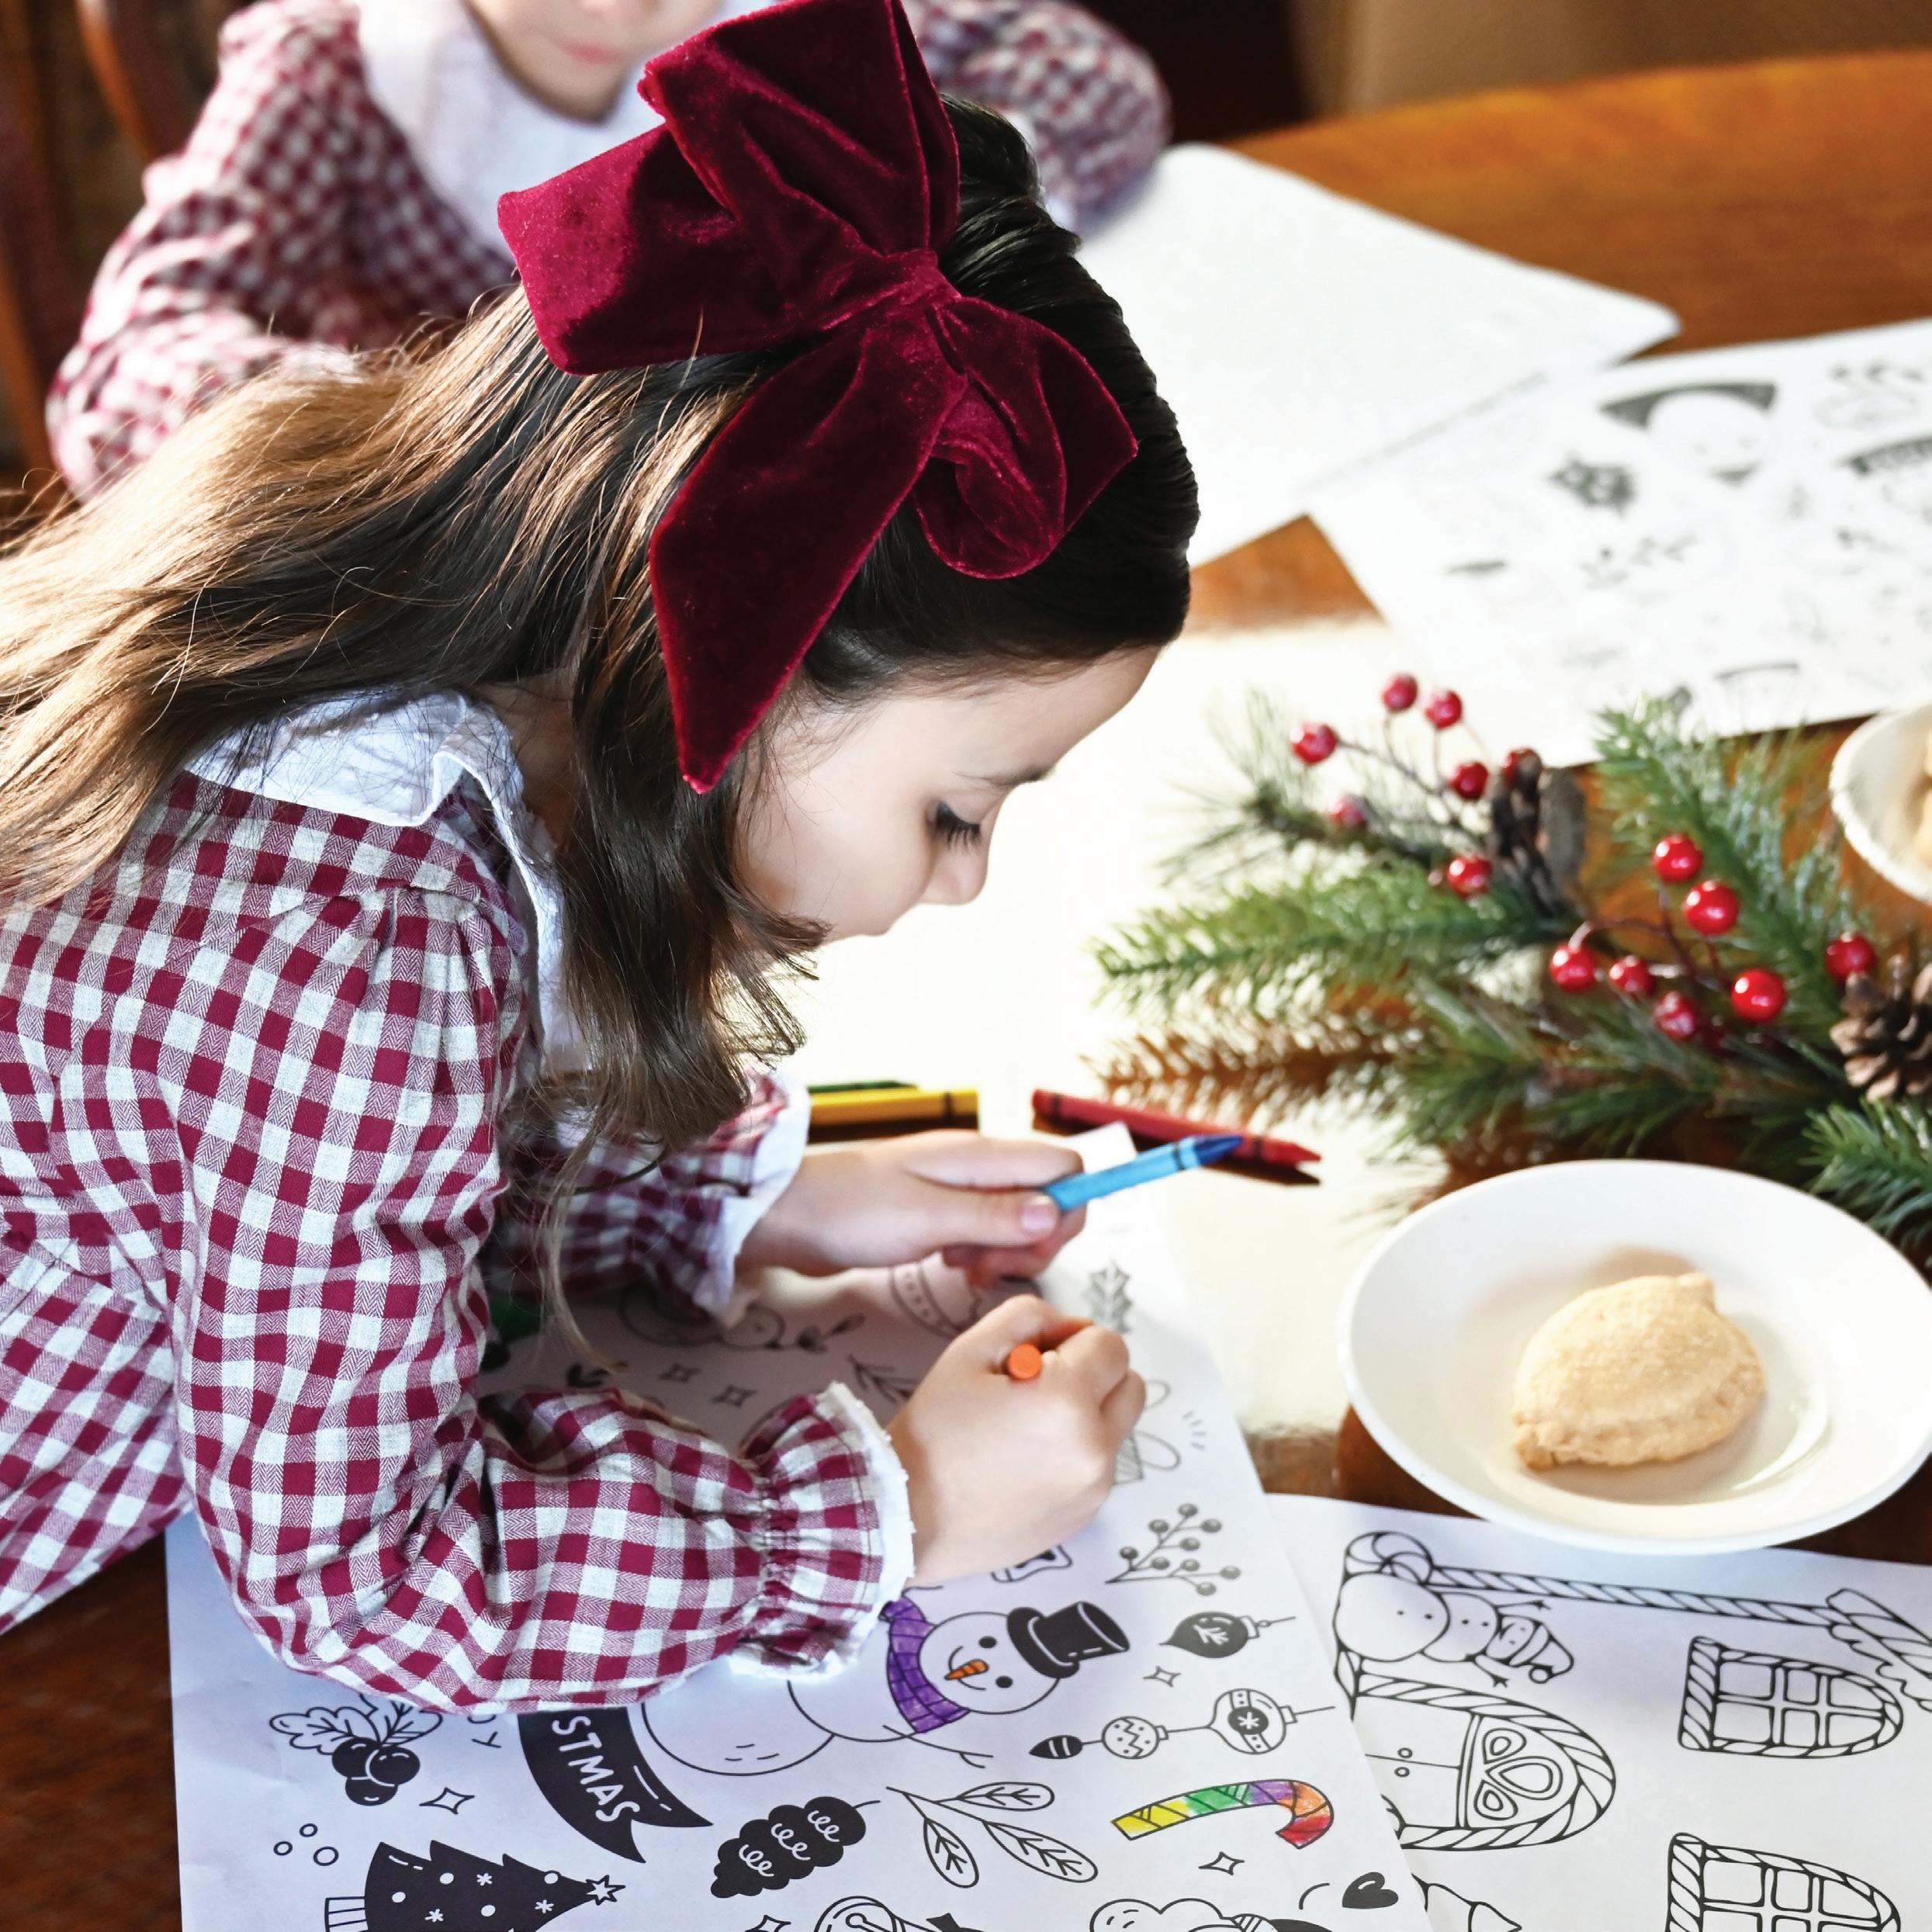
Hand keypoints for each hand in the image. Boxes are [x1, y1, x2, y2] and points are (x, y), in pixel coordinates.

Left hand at [739, 1131, 1086, 1282]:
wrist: (787, 1215)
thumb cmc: (849, 1211)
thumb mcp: (926, 1219)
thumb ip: (994, 1216)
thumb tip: (1056, 1213)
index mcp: (981, 1157)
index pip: (1064, 1168)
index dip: (1069, 1210)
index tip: (1035, 1250)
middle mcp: (978, 1167)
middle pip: (1048, 1197)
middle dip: (1036, 1241)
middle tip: (988, 1269)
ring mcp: (959, 1188)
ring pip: (1019, 1218)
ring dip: (1005, 1252)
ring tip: (962, 1269)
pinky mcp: (940, 1210)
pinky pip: (986, 1231)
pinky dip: (981, 1254)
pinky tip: (952, 1267)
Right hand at [886, 1294, 1144, 1584]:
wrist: (906, 1516)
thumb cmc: (933, 1428)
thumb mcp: (971, 1348)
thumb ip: (1032, 1317)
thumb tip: (1076, 1329)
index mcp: (1067, 1401)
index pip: (1111, 1345)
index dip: (1072, 1341)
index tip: (1033, 1359)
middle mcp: (1094, 1449)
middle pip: (1130, 1386)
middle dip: (1094, 1374)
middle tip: (1038, 1387)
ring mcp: (1094, 1490)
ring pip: (1116, 1428)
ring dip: (1087, 1414)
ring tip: (1026, 1429)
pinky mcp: (1085, 1517)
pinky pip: (1099, 1466)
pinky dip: (1077, 1453)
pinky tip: (1024, 1463)